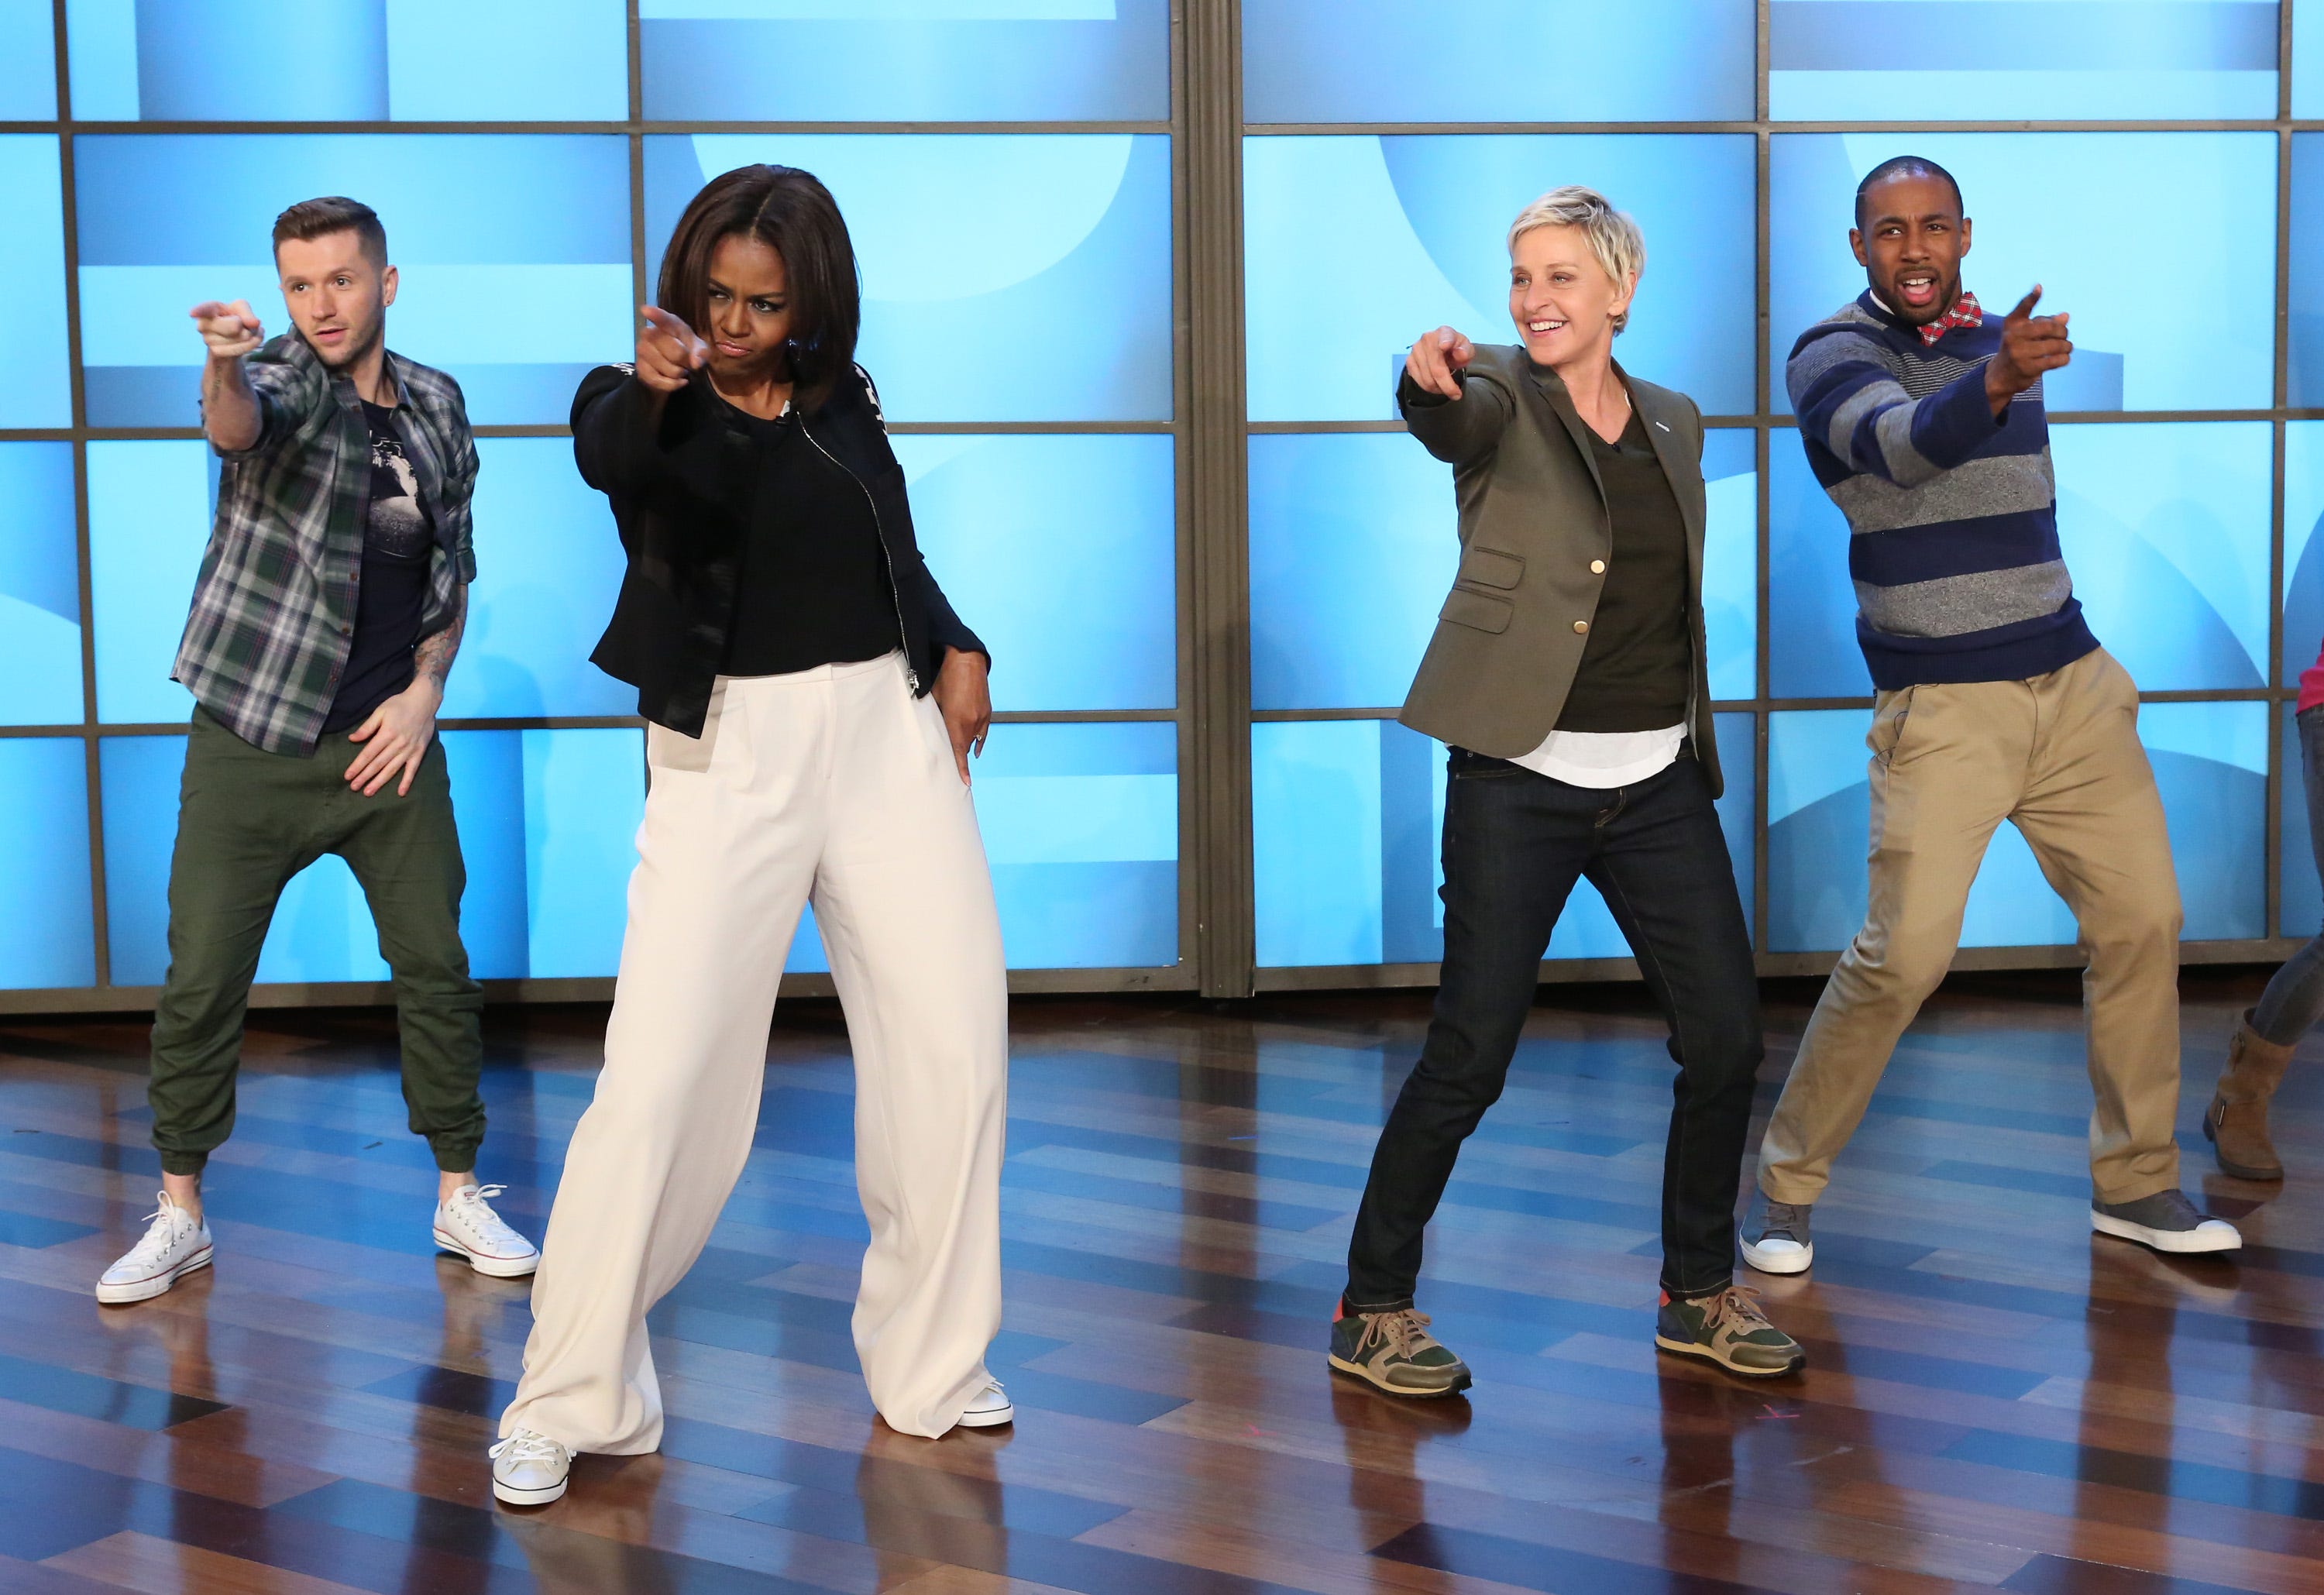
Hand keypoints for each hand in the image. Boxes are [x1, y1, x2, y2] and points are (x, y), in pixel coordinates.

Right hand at [190, 299, 262, 359]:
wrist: (231, 337)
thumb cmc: (234, 317)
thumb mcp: (241, 308)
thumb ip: (247, 312)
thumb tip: (254, 323)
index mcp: (208, 310)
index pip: (204, 309)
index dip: (198, 310)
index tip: (193, 313)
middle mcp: (203, 325)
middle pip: (234, 327)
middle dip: (246, 325)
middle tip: (241, 323)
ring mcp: (207, 340)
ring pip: (242, 337)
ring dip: (251, 335)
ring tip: (242, 331)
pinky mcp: (216, 352)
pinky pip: (242, 348)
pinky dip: (251, 344)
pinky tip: (248, 340)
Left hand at [343, 676, 441, 796]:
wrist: (424, 701)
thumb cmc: (400, 704)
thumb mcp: (380, 711)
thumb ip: (367, 727)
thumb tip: (352, 739)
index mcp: (386, 734)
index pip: (368, 754)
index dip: (357, 766)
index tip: (348, 776)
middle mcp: (398, 744)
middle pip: (378, 764)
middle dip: (365, 777)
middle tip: (354, 788)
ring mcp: (409, 750)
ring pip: (392, 769)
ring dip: (380, 782)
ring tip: (369, 792)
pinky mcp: (419, 752)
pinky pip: (412, 769)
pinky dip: (407, 781)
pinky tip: (400, 792)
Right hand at [636, 304, 707, 392]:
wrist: (671, 372)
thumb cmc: (687, 353)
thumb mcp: (700, 350)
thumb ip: (701, 352)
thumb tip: (696, 362)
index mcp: (669, 324)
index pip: (664, 319)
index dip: (656, 315)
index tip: (646, 310)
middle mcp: (650, 333)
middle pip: (676, 351)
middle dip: (687, 362)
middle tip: (687, 363)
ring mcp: (642, 350)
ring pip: (668, 368)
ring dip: (678, 373)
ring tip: (679, 370)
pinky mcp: (639, 368)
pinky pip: (658, 380)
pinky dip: (672, 384)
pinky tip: (676, 381)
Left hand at [932, 648, 990, 786]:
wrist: (967, 661)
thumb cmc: (947, 678)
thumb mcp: (935, 699)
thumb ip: (935, 718)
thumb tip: (931, 730)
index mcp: (955, 721)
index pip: (958, 752)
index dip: (961, 769)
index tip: (966, 783)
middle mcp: (971, 722)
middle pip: (964, 748)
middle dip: (957, 753)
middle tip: (950, 759)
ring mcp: (981, 718)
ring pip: (973, 740)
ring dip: (965, 743)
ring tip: (957, 742)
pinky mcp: (987, 712)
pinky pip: (982, 733)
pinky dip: (977, 739)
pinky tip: (975, 747)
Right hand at [1405, 326, 1473, 400]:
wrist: (1442, 350)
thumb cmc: (1455, 350)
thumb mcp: (1466, 350)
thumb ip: (1466, 351)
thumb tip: (1460, 354)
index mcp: (1445, 332)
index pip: (1445, 336)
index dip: (1445, 341)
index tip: (1444, 346)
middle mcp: (1427, 338)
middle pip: (1436, 368)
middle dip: (1447, 386)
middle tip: (1456, 395)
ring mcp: (1416, 349)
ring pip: (1427, 378)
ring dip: (1438, 388)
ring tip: (1447, 389)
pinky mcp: (1409, 360)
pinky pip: (1418, 380)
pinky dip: (1429, 388)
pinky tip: (1436, 386)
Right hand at [1985, 286, 2070, 415]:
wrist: (2001, 375)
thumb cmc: (2017, 348)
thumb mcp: (2025, 332)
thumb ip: (2045, 322)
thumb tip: (2066, 316)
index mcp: (2013, 324)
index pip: (2023, 307)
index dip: (2032, 297)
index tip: (2039, 287)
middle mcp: (2013, 336)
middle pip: (2050, 328)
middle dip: (2063, 332)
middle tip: (2065, 336)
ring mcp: (2020, 353)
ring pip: (2056, 345)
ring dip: (2066, 346)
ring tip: (2067, 348)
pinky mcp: (2028, 368)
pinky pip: (2055, 360)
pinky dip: (2064, 358)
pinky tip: (2063, 358)